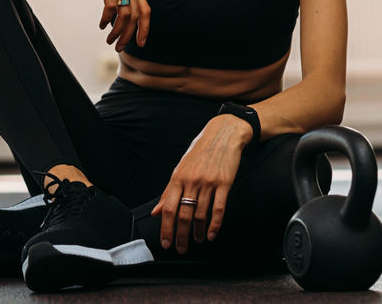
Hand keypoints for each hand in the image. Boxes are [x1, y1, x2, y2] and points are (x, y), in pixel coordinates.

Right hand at [71, 0, 149, 51]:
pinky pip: (110, 5)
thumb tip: (116, 12)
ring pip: (124, 14)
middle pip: (135, 17)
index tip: (140, 43)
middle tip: (120, 48)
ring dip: (117, 31)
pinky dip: (107, 19)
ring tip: (110, 40)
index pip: (146, 10)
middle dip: (129, 36)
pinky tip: (102, 25)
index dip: (145, 29)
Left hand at [150, 115, 250, 253]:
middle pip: (184, 214)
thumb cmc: (201, 151)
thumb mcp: (181, 168)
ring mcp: (208, 182)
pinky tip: (211, 234)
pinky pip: (219, 208)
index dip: (166, 228)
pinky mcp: (224, 183)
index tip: (165, 242)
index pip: (169, 208)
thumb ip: (169, 192)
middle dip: (180, 235)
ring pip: (200, 214)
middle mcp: (192, 180)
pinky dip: (215, 225)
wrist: (223, 134)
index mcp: (178, 177)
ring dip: (197, 232)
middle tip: (180, 248)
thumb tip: (156, 211)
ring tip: (196, 240)